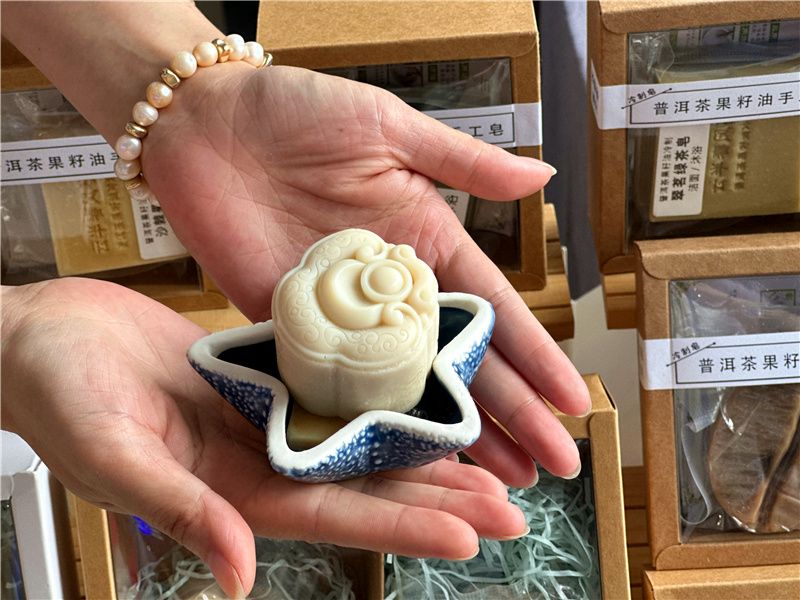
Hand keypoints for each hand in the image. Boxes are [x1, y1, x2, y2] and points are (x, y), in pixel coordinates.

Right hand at [1, 279, 528, 597]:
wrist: (43, 338)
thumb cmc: (57, 398)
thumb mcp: (113, 457)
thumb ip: (181, 513)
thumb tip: (239, 576)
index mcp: (230, 495)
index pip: (334, 518)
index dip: (402, 527)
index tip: (468, 534)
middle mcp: (258, 462)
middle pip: (364, 486)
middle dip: (436, 499)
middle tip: (507, 506)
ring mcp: (263, 420)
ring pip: (359, 441)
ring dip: (420, 452)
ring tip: (486, 463)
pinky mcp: (262, 377)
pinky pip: (331, 388)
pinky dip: (378, 395)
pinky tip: (417, 396)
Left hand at [146, 64, 589, 484]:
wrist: (203, 124)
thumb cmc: (298, 110)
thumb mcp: (389, 128)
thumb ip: (462, 161)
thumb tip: (545, 173)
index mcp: (425, 243)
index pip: (494, 312)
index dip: (535, 358)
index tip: (573, 402)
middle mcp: (390, 291)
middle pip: (462, 364)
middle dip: (510, 415)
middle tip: (550, 467)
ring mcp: (342, 318)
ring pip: (407, 388)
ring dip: (451, 434)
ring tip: (498, 478)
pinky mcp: (289, 330)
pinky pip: (335, 385)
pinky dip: (369, 424)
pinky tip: (403, 460)